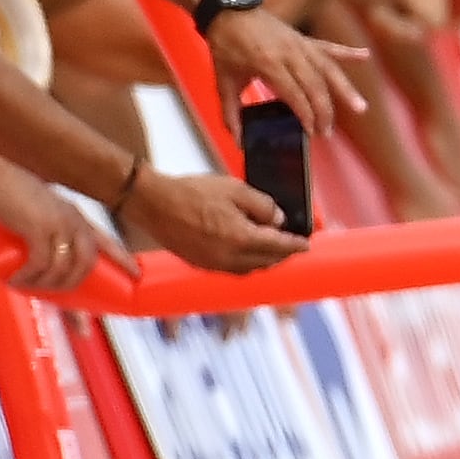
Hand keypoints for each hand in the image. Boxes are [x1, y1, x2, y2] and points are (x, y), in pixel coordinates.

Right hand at [136, 168, 301, 273]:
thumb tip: (278, 220)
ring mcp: (211, 264)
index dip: (295, 245)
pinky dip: (244, 263)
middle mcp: (227, 258)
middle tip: (292, 246)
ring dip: (264, 261)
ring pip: (248, 269)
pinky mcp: (199, 264)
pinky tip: (246, 251)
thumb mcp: (236, 189)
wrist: (153, 202)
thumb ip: (263, 206)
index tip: (307, 244)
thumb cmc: (193, 192)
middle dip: (282, 255)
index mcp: (240, 239)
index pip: (278, 246)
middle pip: (265, 262)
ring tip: (272, 249)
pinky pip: (230, 269)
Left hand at [209, 3, 372, 132]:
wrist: (228, 12)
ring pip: (329, 69)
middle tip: (327, 132)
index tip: (311, 132)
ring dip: (345, 90)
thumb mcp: (223, 82)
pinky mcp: (304, 39)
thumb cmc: (225, 47)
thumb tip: (238, 141)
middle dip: (324, 111)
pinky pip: (330, 47)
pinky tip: (366, 56)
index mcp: (269, 63)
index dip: (305, 114)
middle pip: (316, 85)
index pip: (295, 94)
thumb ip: (230, 113)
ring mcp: (300, 44)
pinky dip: (348, 52)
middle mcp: (290, 53)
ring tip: (360, 108)